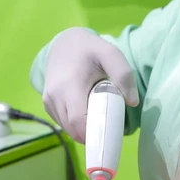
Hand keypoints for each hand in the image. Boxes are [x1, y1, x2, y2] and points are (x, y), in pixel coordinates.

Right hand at [42, 27, 138, 142]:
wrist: (64, 44)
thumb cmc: (90, 50)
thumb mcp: (110, 54)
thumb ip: (124, 75)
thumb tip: (132, 102)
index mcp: (69, 85)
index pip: (78, 121)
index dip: (93, 134)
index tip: (108, 135)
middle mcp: (54, 96)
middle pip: (73, 130)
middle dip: (91, 136)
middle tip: (108, 131)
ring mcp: (48, 101)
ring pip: (67, 129)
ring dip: (83, 132)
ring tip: (98, 120)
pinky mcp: (47, 104)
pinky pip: (62, 123)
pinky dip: (74, 126)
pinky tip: (86, 115)